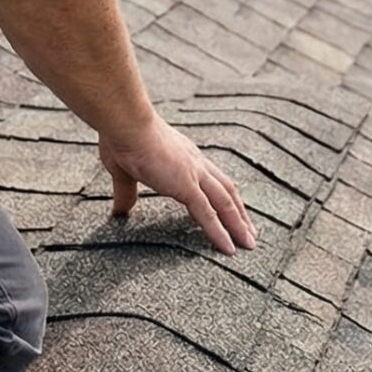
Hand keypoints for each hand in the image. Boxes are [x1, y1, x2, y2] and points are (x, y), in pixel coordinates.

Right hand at [99, 117, 258, 254]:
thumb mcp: (123, 170)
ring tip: (248, 244)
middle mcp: (194, 162)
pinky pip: (208, 214)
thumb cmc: (122, 137)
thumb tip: (122, 211)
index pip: (210, 178)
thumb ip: (126, 191)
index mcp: (183, 155)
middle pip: (226, 189)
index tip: (230, 209)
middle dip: (239, 211)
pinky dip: (220, 232)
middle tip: (249, 231)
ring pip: (225, 203)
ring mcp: (193, 173)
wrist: (125, 123)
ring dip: (238, 224)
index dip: (221, 194)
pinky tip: (227, 249)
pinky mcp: (186, 185)